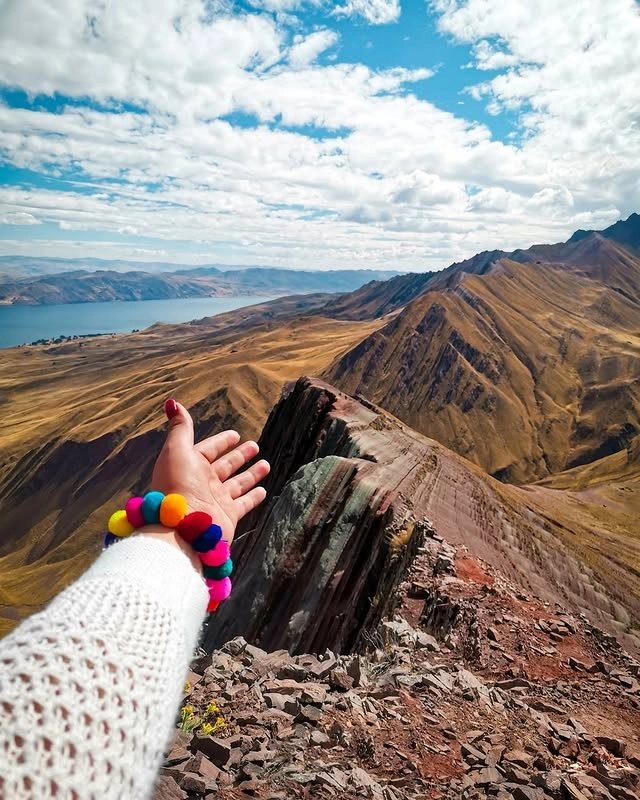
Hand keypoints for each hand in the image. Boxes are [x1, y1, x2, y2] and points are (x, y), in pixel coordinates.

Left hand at [150, 398, 269, 545]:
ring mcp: (217, 500)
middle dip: (239, 455)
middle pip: (225, 465)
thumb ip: (180, 428)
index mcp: (190, 465)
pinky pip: (244, 503)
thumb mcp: (176, 450)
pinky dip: (253, 496)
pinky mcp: (228, 516)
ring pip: (237, 483)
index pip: (209, 449)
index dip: (221, 441)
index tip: (235, 435)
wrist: (182, 527)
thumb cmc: (177, 486)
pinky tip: (263, 490)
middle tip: (255, 446)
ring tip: (266, 464)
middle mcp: (204, 482)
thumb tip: (173, 402)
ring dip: (251, 474)